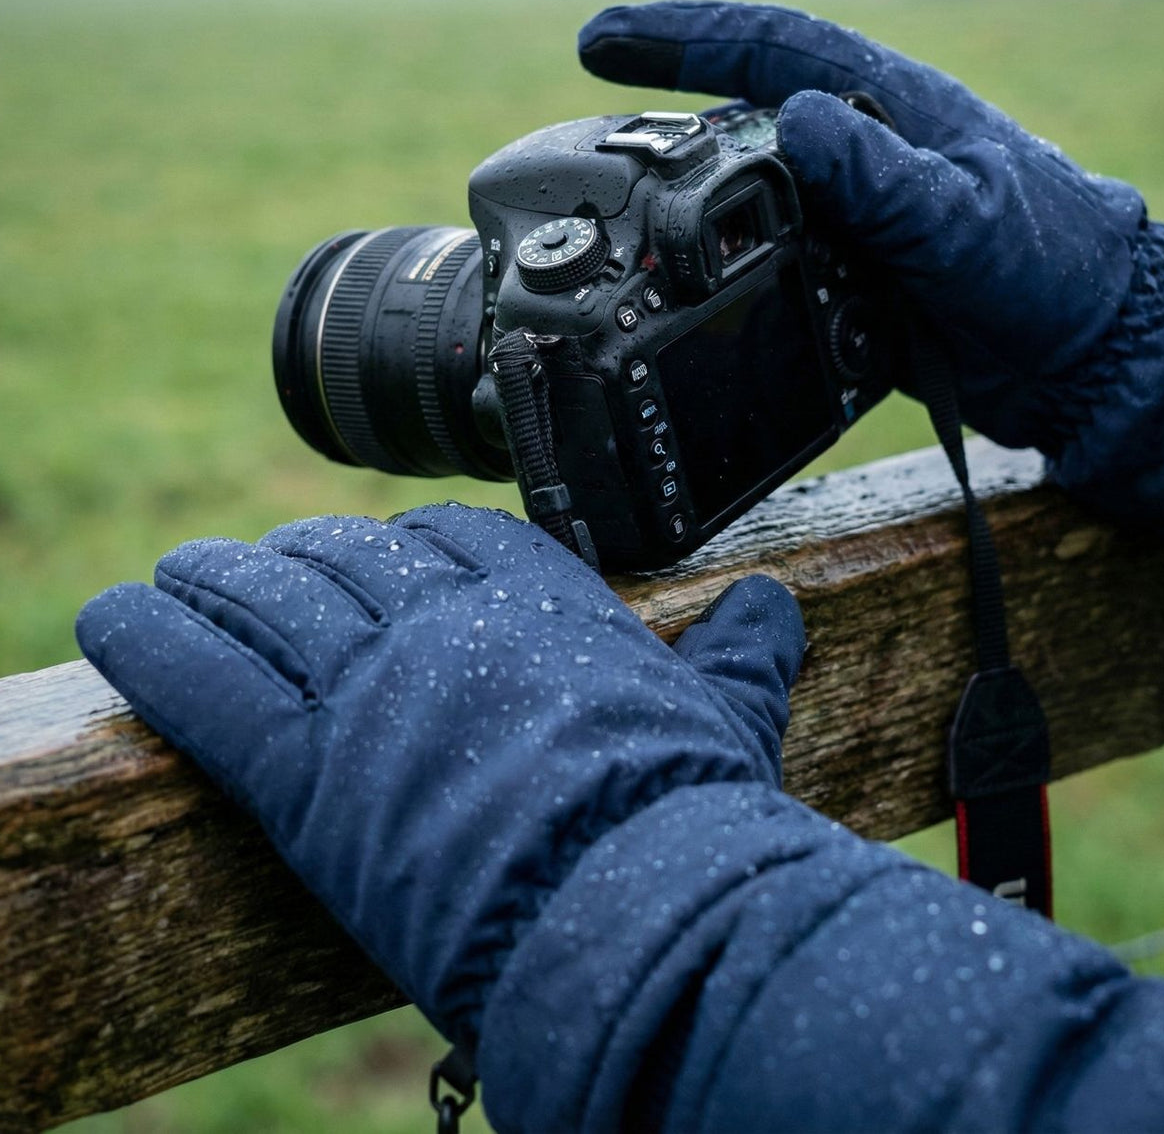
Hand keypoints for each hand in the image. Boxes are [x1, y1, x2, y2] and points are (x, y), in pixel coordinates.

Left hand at [76, 504, 803, 1051]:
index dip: (407, 542)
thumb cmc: (692, 817)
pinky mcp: (301, 766)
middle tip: (264, 567)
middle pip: (344, 558)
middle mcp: (444, 621)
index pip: (452, 537)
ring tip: (182, 574)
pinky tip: (113, 613)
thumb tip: (773, 605)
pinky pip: (203, 677)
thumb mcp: (731, 714)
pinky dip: (150, 639)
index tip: (382, 553)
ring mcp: (367, 684)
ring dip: (216, 582)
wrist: (640, 904)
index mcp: (539, 599)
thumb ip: (743, 650)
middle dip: (302, 559)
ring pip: (266, 600)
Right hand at [579, 0, 1163, 531]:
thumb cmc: (1052, 269)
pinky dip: (720, 254)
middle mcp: (866, 146)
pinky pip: (768, 247)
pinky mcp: (854, 268)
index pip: (770, 47)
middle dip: (660, 103)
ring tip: (613, 203)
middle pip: (742, 104)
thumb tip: (798, 120)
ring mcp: (857, 208)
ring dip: (681, 184)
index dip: (680, 35)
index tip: (599, 40)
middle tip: (583, 130)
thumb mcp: (965, 221)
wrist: (1092, 354)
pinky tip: (686, 277)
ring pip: (747, 179)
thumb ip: (885, 178)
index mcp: (892, 106)